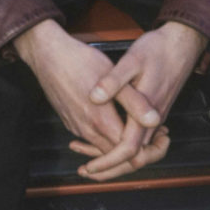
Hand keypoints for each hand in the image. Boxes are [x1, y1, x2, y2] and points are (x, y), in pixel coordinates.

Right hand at [14, 20, 160, 156]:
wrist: (47, 54)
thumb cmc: (80, 61)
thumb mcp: (113, 75)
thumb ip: (135, 101)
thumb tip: (155, 120)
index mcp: (101, 121)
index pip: (130, 153)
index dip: (150, 148)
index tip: (163, 136)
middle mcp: (87, 130)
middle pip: (117, 155)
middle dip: (138, 149)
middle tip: (157, 133)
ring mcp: (76, 127)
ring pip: (103, 146)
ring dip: (121, 142)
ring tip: (138, 125)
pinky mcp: (69, 121)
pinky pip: (90, 138)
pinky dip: (105, 136)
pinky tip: (114, 120)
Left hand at [72, 21, 207, 180]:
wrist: (182, 43)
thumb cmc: (158, 50)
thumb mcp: (132, 60)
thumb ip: (114, 81)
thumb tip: (94, 98)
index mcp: (146, 112)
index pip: (128, 150)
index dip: (107, 162)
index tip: (89, 166)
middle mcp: (152, 120)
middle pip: (134, 159)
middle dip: (109, 168)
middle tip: (85, 169)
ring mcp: (154, 117)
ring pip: (136, 150)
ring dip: (114, 157)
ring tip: (88, 156)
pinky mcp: (153, 111)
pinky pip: (139, 138)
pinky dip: (121, 143)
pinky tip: (104, 135)